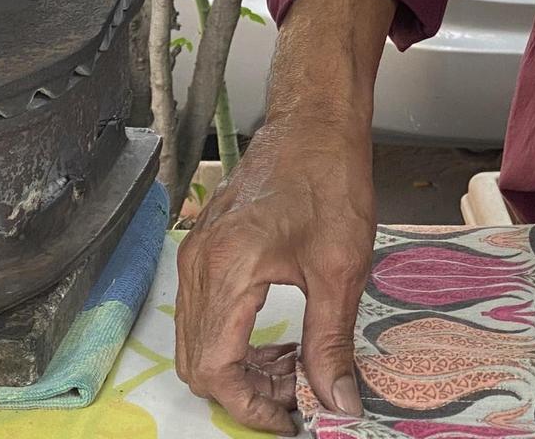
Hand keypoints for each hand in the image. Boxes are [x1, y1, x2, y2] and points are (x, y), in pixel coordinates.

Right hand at [174, 121, 375, 433]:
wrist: (312, 124)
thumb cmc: (326, 179)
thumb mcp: (340, 269)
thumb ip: (329, 342)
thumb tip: (335, 400)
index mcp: (226, 270)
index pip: (215, 369)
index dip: (250, 407)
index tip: (291, 418)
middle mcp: (198, 265)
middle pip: (197, 362)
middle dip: (245, 391)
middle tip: (297, 396)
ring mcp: (194, 255)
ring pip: (197, 341)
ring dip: (240, 367)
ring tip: (295, 367)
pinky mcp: (202, 248)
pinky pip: (203, 314)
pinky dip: (234, 339)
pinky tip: (279, 337)